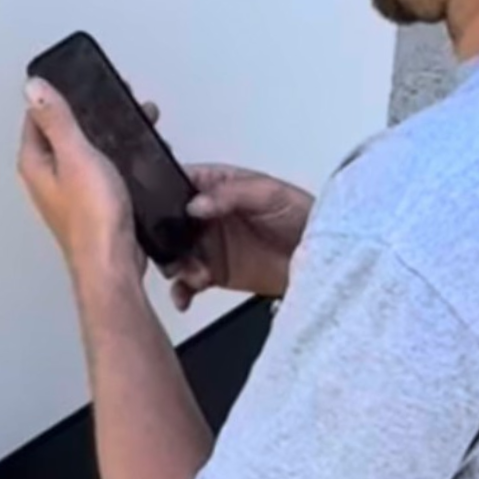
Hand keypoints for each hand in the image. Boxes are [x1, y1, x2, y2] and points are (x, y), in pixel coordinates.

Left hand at [18, 80, 140, 283]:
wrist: (113, 263)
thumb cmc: (93, 218)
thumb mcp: (76, 156)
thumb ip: (56, 120)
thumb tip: (33, 87)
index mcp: (36, 163)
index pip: (37, 117)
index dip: (58, 96)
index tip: (81, 83)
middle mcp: (47, 178)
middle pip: (64, 132)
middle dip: (91, 114)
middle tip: (115, 101)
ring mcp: (69, 192)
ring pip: (86, 151)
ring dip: (108, 135)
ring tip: (135, 123)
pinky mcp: (92, 204)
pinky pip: (102, 170)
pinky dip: (117, 157)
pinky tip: (136, 156)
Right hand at [166, 164, 313, 312]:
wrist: (324, 258)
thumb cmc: (303, 216)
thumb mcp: (270, 194)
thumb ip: (231, 194)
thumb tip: (196, 204)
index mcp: (220, 187)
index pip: (181, 181)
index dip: (163, 191)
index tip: (153, 205)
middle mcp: (210, 215)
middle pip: (170, 222)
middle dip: (163, 237)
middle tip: (170, 249)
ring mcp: (211, 245)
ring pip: (176, 253)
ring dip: (176, 265)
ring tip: (193, 274)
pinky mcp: (216, 273)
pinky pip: (189, 282)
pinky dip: (182, 291)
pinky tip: (184, 297)